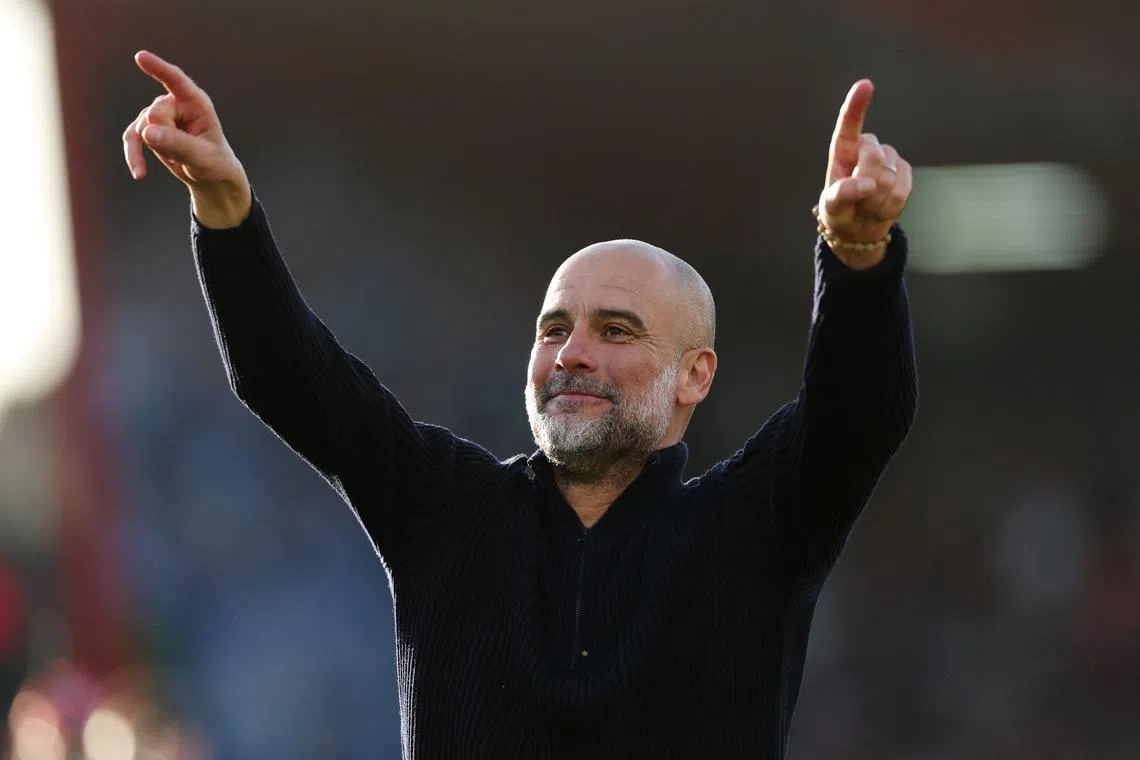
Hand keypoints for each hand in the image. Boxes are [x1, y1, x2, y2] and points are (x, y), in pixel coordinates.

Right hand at [122, 51, 250, 227]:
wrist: (211, 175)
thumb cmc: (214, 162)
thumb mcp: (202, 157)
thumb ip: (177, 144)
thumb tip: (147, 131)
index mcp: (196, 103)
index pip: (176, 81)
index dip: (159, 69)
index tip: (140, 57)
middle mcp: (176, 103)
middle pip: (155, 114)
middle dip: (164, 138)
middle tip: (187, 153)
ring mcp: (160, 114)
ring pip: (141, 127)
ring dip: (150, 149)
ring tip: (168, 164)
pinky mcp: (148, 128)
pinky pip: (132, 137)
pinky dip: (133, 155)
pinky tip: (139, 174)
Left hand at [818, 80, 911, 263]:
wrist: (859, 228)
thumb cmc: (839, 212)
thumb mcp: (831, 207)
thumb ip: (841, 194)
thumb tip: (866, 184)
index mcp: (842, 150)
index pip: (848, 125)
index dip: (856, 105)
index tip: (865, 85)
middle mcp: (866, 148)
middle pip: (873, 157)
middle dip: (865, 184)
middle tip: (856, 202)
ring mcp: (888, 158)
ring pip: (889, 178)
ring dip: (875, 202)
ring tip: (866, 206)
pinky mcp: (905, 171)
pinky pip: (903, 189)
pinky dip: (890, 206)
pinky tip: (881, 208)